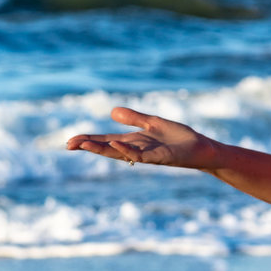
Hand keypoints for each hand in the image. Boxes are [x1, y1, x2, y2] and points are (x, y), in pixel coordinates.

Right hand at [65, 107, 219, 168]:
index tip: (70, 141)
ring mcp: (146, 155)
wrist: (202, 149)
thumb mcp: (153, 123)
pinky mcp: (159, 158)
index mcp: (134, 141)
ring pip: (119, 153)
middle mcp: (136, 149)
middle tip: (68, 145)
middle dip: (89, 145)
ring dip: (102, 148)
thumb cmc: (179, 138)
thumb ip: (134, 118)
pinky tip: (116, 142)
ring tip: (84, 144)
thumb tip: (111, 112)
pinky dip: (127, 149)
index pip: (106, 140)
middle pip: (108, 147)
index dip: (89, 140)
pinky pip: (140, 155)